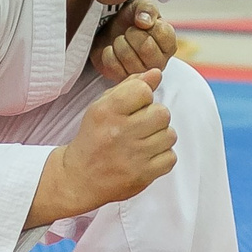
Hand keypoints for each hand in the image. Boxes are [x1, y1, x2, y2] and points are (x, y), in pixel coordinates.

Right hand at [27, 70, 175, 227]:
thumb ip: (130, 86)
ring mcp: (132, 156)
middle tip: (141, 126)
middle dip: (155, 117)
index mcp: (106, 112)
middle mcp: (118, 132)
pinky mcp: (142, 175)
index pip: (143, 90)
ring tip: (144, 142)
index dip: (143, 96)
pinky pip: (170, 158)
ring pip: (170, 135)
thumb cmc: (94, 138)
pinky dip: (162, 157)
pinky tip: (147, 157)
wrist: (80, 179)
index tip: (134, 107)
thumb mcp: (102, 107)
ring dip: (160, 138)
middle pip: (162, 113)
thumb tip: (156, 73)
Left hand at [89, 0, 177, 81]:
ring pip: (129, 58)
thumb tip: (144, 21)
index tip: (140, 23)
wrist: (107, 30)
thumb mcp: (140, 6)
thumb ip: (147, 8)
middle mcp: (159, 62)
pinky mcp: (123, 79)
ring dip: (119, 43)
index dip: (146, 24)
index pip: (161, 33)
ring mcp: (142, 73)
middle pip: (146, 48)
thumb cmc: (129, 20)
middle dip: (131, 34)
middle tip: (128, 32)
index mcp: (168, 44)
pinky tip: (112, 50)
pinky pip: (114, 66)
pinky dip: (108, 53)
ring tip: (120, 40)